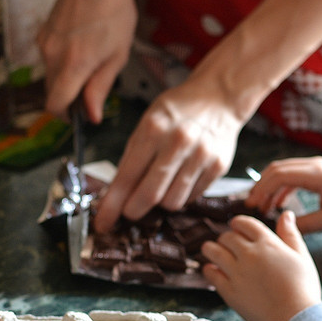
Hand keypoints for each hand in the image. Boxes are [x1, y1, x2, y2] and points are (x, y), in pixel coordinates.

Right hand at [37, 0, 136, 122]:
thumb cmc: (113, 11)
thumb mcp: (118, 54)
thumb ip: (101, 87)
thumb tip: (92, 115)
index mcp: (74, 65)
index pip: (55, 104)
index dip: (64, 116)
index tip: (76, 116)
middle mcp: (53, 56)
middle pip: (52, 92)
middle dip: (68, 97)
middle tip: (90, 88)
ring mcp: (45, 43)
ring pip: (50, 75)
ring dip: (65, 78)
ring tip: (89, 60)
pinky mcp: (43, 33)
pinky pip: (49, 57)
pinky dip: (61, 61)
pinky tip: (79, 45)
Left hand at [93, 78, 242, 233]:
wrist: (219, 97)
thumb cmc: (176, 112)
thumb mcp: (147, 123)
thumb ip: (131, 158)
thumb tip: (115, 197)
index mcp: (154, 129)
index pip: (127, 177)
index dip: (112, 205)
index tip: (103, 223)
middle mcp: (178, 142)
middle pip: (150, 196)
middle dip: (134, 210)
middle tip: (129, 211)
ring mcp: (201, 155)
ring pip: (172, 202)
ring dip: (160, 202)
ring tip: (160, 185)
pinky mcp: (218, 167)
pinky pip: (191, 197)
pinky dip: (181, 195)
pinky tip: (180, 179)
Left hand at [202, 211, 320, 320]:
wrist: (295, 319)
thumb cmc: (303, 289)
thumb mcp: (302, 257)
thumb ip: (291, 234)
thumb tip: (286, 214)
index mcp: (267, 243)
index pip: (245, 223)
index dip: (238, 223)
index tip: (236, 227)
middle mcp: (249, 254)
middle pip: (227, 237)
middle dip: (226, 238)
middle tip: (227, 243)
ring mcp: (236, 272)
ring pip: (213, 251)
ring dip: (210, 248)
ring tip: (210, 250)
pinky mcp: (228, 290)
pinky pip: (210, 273)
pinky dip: (209, 269)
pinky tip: (212, 270)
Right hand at [244, 156, 321, 233]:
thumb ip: (304, 225)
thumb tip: (280, 228)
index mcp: (317, 174)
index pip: (279, 175)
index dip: (261, 189)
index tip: (251, 205)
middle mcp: (315, 165)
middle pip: (277, 169)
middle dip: (260, 186)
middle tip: (251, 206)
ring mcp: (317, 166)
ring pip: (283, 170)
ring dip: (270, 186)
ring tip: (262, 206)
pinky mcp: (319, 171)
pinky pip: (294, 174)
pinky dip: (282, 186)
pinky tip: (278, 203)